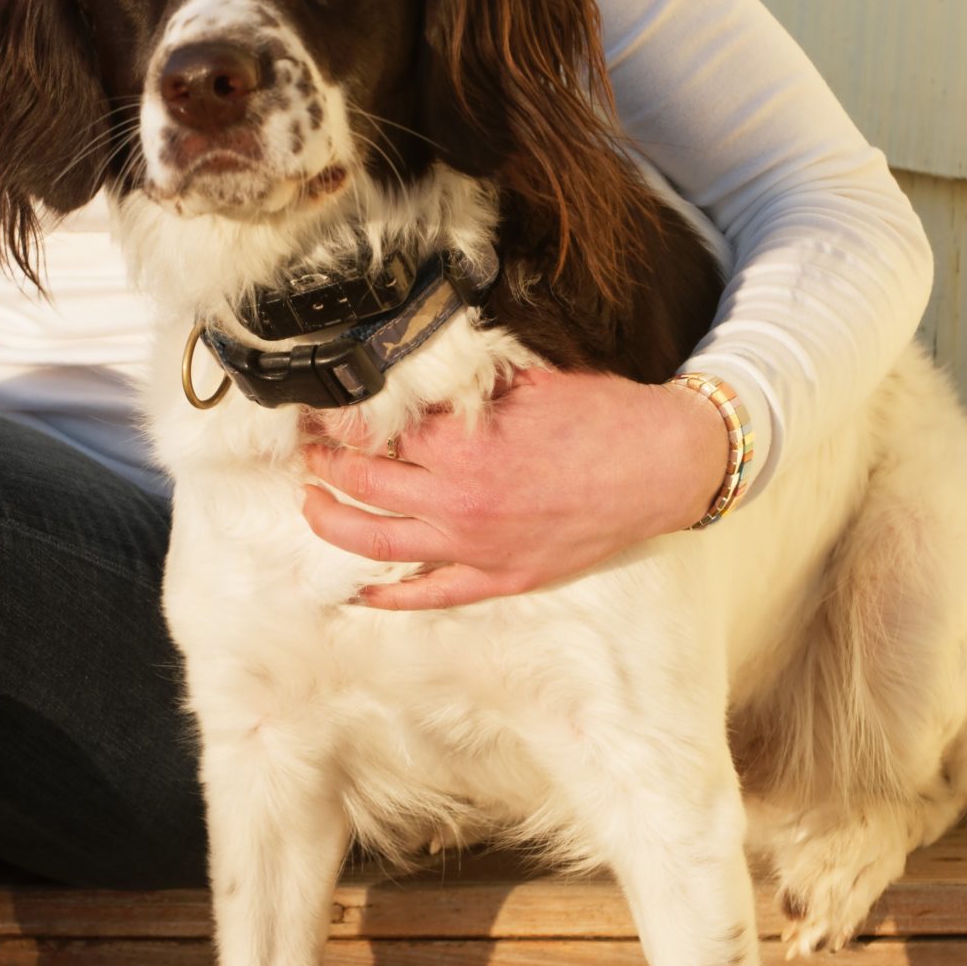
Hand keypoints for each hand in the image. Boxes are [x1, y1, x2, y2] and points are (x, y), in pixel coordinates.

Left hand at [298, 366, 731, 608]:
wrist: (662, 465)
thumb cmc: (599, 415)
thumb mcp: (525, 380)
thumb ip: (466, 382)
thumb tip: (419, 370)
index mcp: (462, 440)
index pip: (376, 426)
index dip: (341, 413)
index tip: (317, 405)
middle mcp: (459, 497)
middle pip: (362, 481)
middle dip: (324, 462)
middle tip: (304, 448)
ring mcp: (476, 545)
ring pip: (377, 541)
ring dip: (333, 522)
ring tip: (310, 503)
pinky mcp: (501, 577)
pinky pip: (430, 593)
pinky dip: (389, 595)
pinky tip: (359, 590)